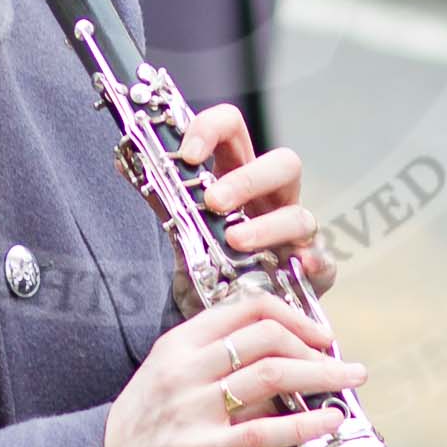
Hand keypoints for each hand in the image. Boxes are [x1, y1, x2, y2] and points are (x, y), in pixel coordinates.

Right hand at [102, 289, 366, 446]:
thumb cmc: (139, 433)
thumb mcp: (174, 385)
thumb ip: (224, 373)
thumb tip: (287, 372)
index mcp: (178, 342)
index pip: (246, 307)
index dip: (293, 316)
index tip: (321, 335)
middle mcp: (184, 367)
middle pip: (266, 337)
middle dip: (316, 348)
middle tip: (345, 364)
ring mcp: (189, 407)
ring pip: (271, 376)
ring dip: (321, 377)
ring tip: (349, 383)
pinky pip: (262, 430)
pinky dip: (304, 424)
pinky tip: (328, 423)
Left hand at [179, 102, 335, 297]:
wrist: (224, 316)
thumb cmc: (209, 262)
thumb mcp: (183, 228)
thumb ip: (164, 198)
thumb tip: (123, 162)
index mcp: (238, 176)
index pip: (233, 130)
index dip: (213, 129)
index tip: (188, 154)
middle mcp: (273, 199)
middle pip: (284, 163)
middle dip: (249, 179)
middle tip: (214, 202)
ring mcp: (296, 234)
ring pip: (300, 216)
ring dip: (268, 227)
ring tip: (235, 241)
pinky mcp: (312, 270)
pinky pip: (323, 262)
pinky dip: (313, 262)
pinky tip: (297, 267)